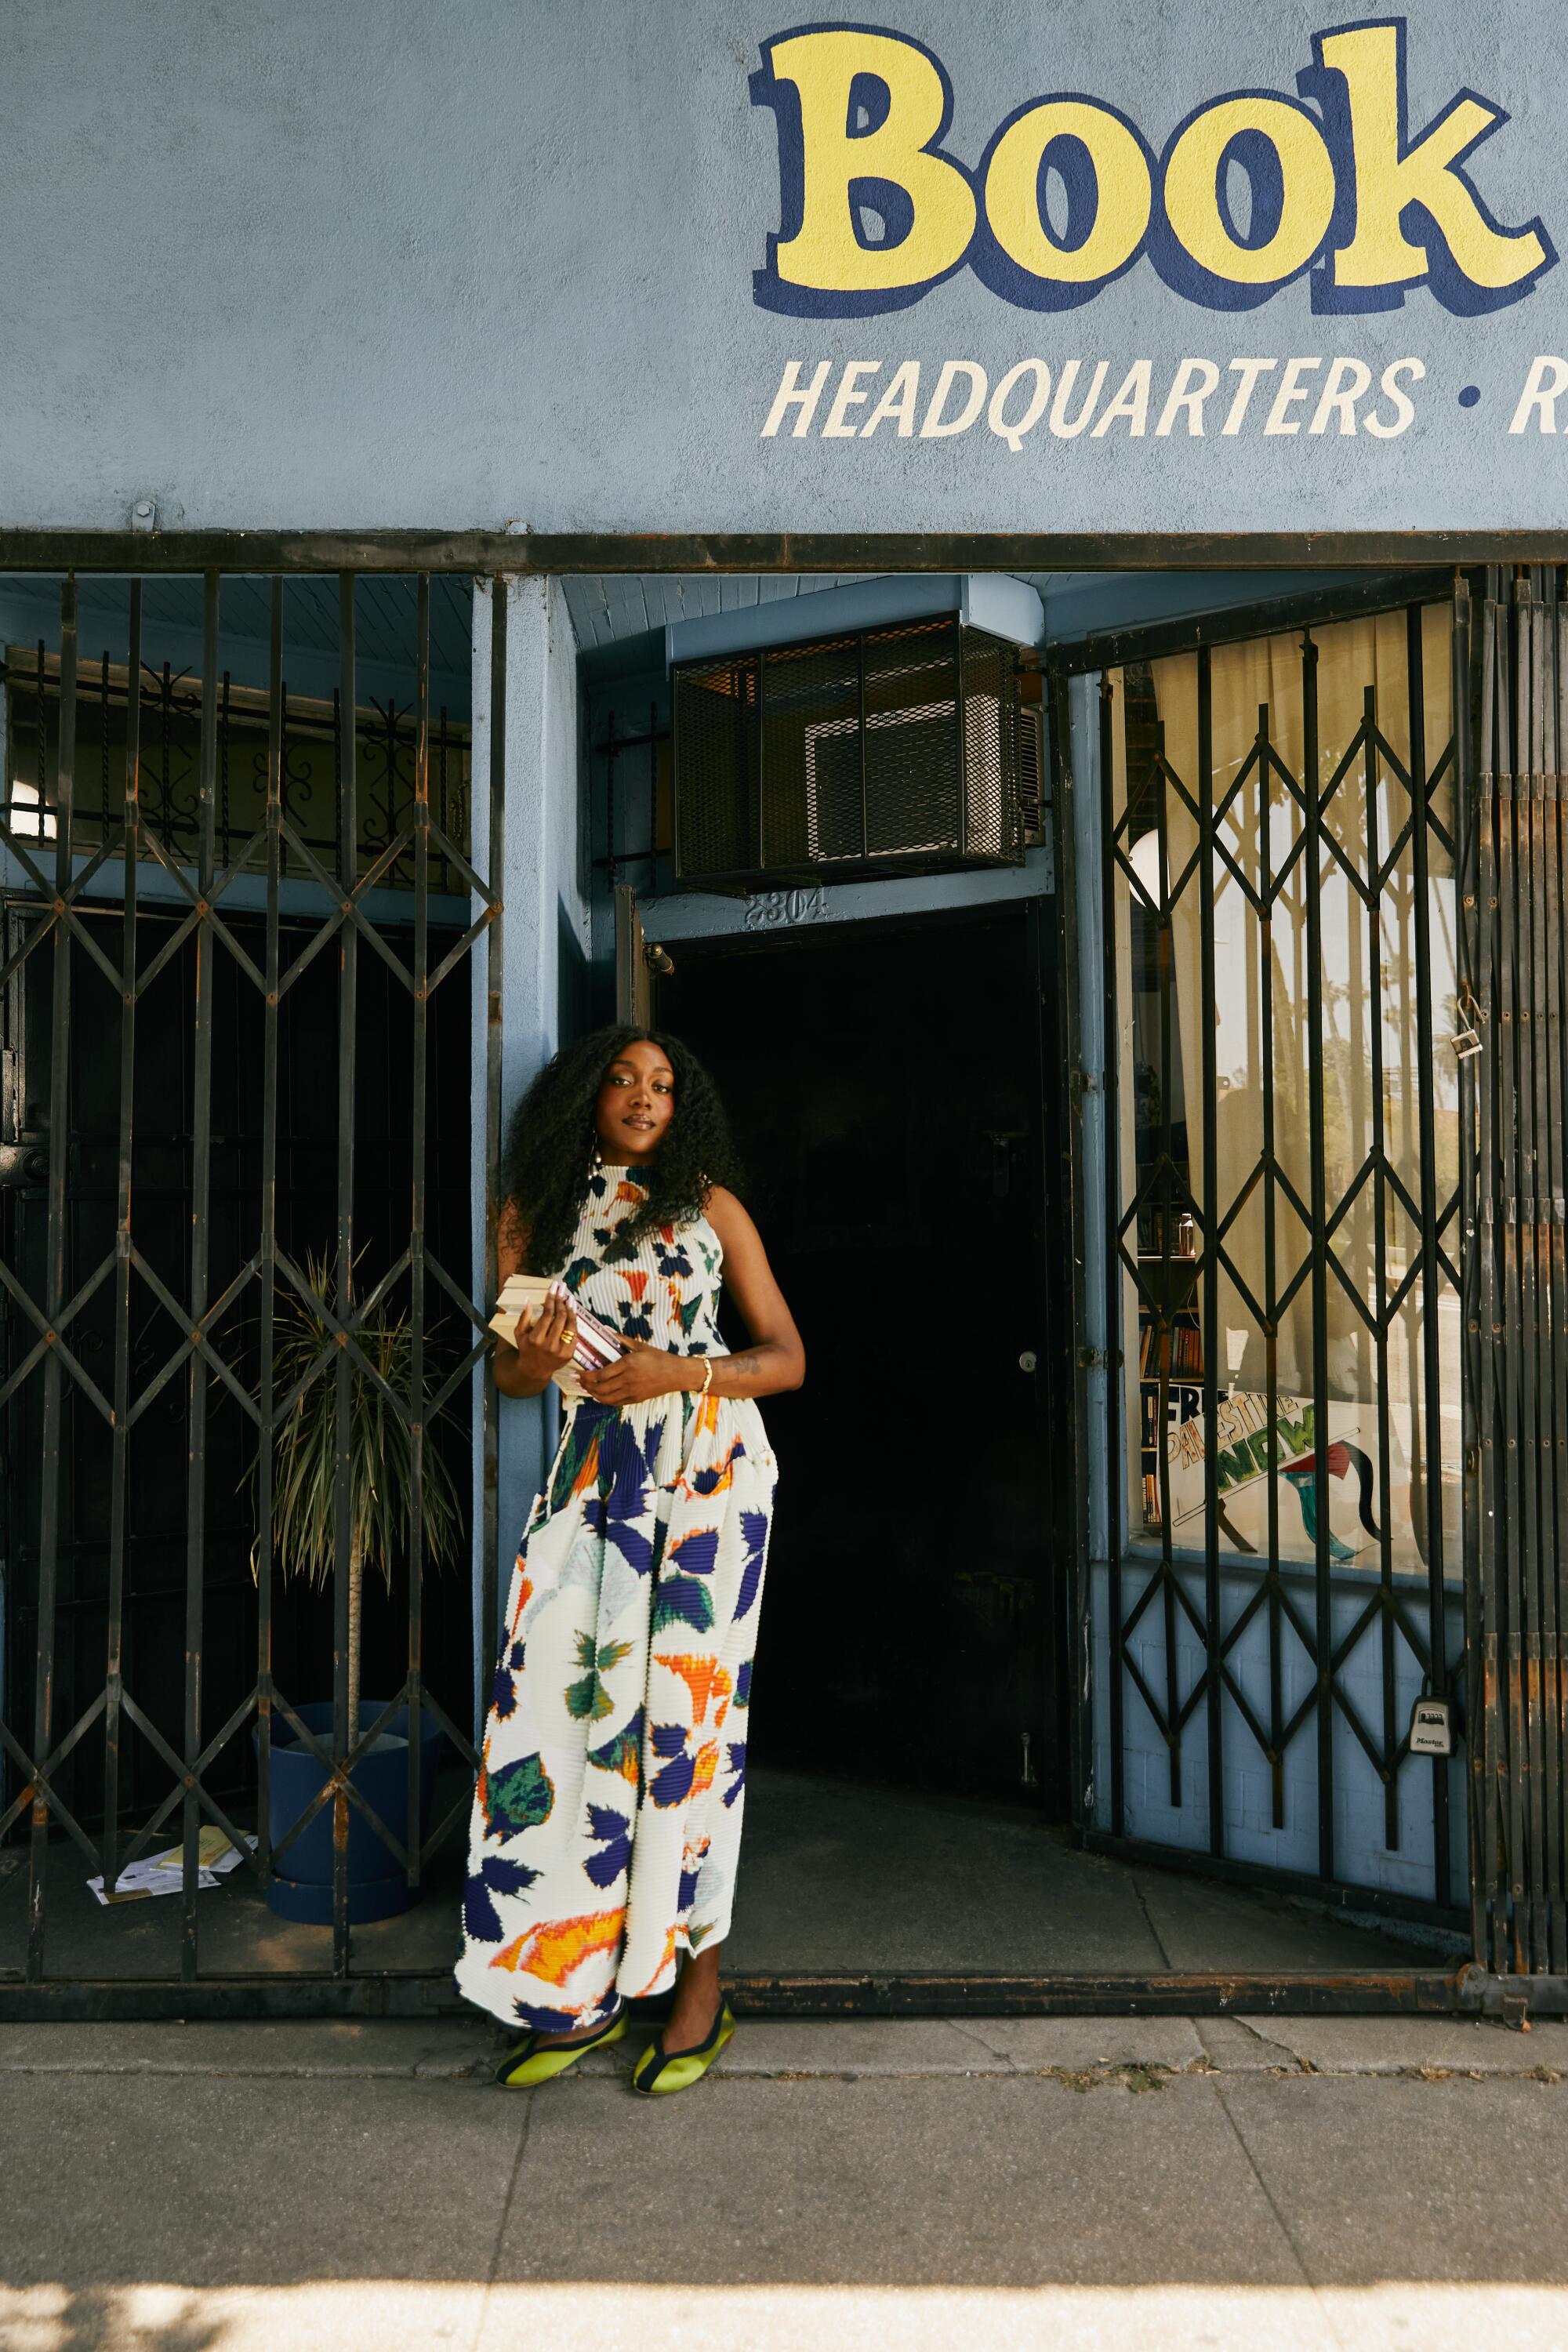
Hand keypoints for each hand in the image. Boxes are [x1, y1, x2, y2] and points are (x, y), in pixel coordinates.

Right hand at [502, 1280, 578, 1385]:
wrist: (534, 1370)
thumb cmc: (526, 1348)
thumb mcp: (519, 1333)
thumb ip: (524, 1316)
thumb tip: (528, 1299)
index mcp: (535, 1339)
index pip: (547, 1314)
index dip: (551, 1298)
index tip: (554, 1286)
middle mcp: (549, 1345)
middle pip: (559, 1317)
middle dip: (561, 1300)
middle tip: (562, 1289)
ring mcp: (561, 1350)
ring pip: (570, 1324)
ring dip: (571, 1309)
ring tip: (570, 1298)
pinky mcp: (569, 1354)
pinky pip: (574, 1333)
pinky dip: (574, 1321)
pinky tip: (572, 1311)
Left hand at [579, 1340, 696, 1407]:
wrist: (676, 1374)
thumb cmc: (659, 1358)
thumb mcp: (640, 1346)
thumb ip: (621, 1340)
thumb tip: (606, 1331)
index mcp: (628, 1364)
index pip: (600, 1374)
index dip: (586, 1376)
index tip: (578, 1372)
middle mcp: (628, 1380)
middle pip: (599, 1388)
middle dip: (585, 1385)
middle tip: (577, 1380)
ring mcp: (631, 1391)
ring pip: (605, 1398)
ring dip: (592, 1394)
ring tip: (585, 1388)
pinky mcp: (635, 1399)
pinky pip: (615, 1403)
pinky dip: (603, 1400)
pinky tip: (598, 1395)